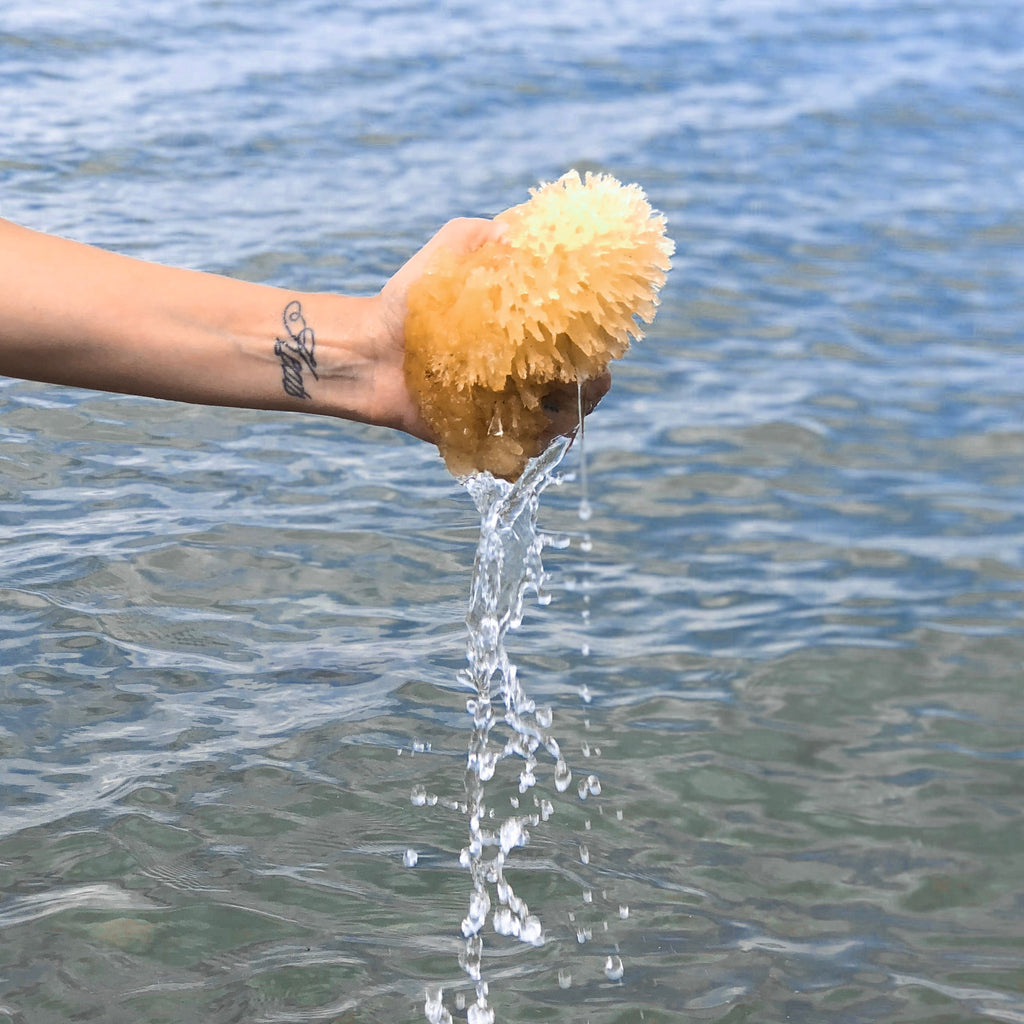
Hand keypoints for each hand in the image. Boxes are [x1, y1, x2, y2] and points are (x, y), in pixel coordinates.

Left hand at [372, 217, 609, 446]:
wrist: (368, 350)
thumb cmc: (410, 298)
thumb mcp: (450, 251)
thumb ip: (485, 237)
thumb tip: (519, 232)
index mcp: (533, 329)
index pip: (587, 341)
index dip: (601, 344)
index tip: (596, 343)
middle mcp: (530, 370)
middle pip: (586, 388)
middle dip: (590, 387)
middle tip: (570, 381)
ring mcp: (511, 407)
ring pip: (561, 423)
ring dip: (563, 419)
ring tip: (543, 410)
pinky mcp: (488, 437)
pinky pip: (521, 453)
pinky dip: (527, 450)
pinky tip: (518, 437)